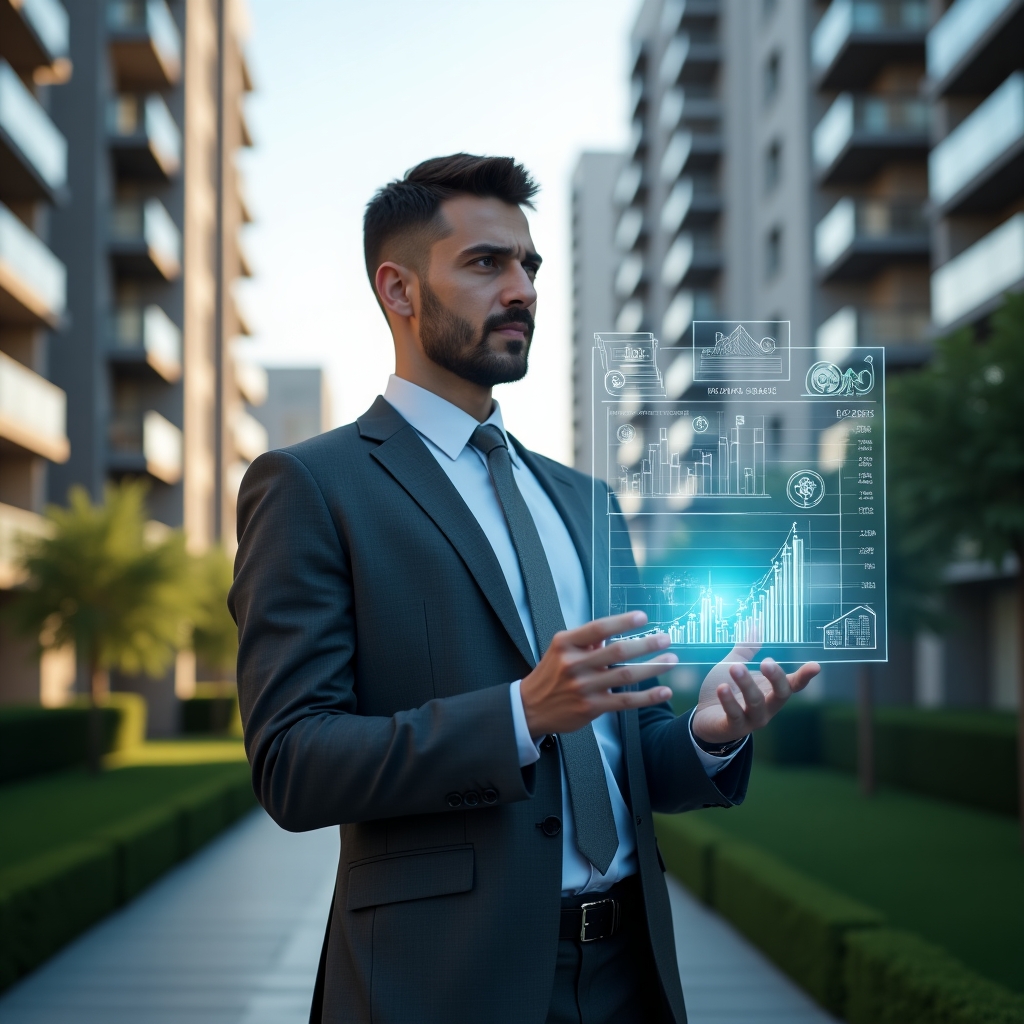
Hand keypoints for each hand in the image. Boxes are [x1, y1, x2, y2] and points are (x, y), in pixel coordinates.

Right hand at [520, 612, 677, 737]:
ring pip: (625, 676)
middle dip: (645, 644)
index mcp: (566, 644)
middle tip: (665, 638)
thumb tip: (614, 630)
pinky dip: (647, 697)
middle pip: (616, 652)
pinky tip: (664, 691)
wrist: (530, 707)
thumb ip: (586, 640)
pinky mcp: (591, 707)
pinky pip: (625, 701)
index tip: (643, 617)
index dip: (622, 622)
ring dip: (652, 668)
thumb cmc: (550, 674)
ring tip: (671, 660)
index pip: (598, 628)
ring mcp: (583, 687)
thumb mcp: (560, 650)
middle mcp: (574, 664)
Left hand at [690, 641, 819, 745]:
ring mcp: (751, 719)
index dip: (804, 676)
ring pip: (756, 703)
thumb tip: (754, 626)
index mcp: (770, 691)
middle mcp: (767, 707)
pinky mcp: (733, 727)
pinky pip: (734, 715)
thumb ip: (746, 650)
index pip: (793, 684)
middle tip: (766, 662)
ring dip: (746, 684)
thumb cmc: (725, 690)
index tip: (815, 666)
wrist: (703, 719)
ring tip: (735, 667)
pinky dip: (729, 701)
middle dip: (776, 678)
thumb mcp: (734, 666)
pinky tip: (722, 688)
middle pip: (781, 694)